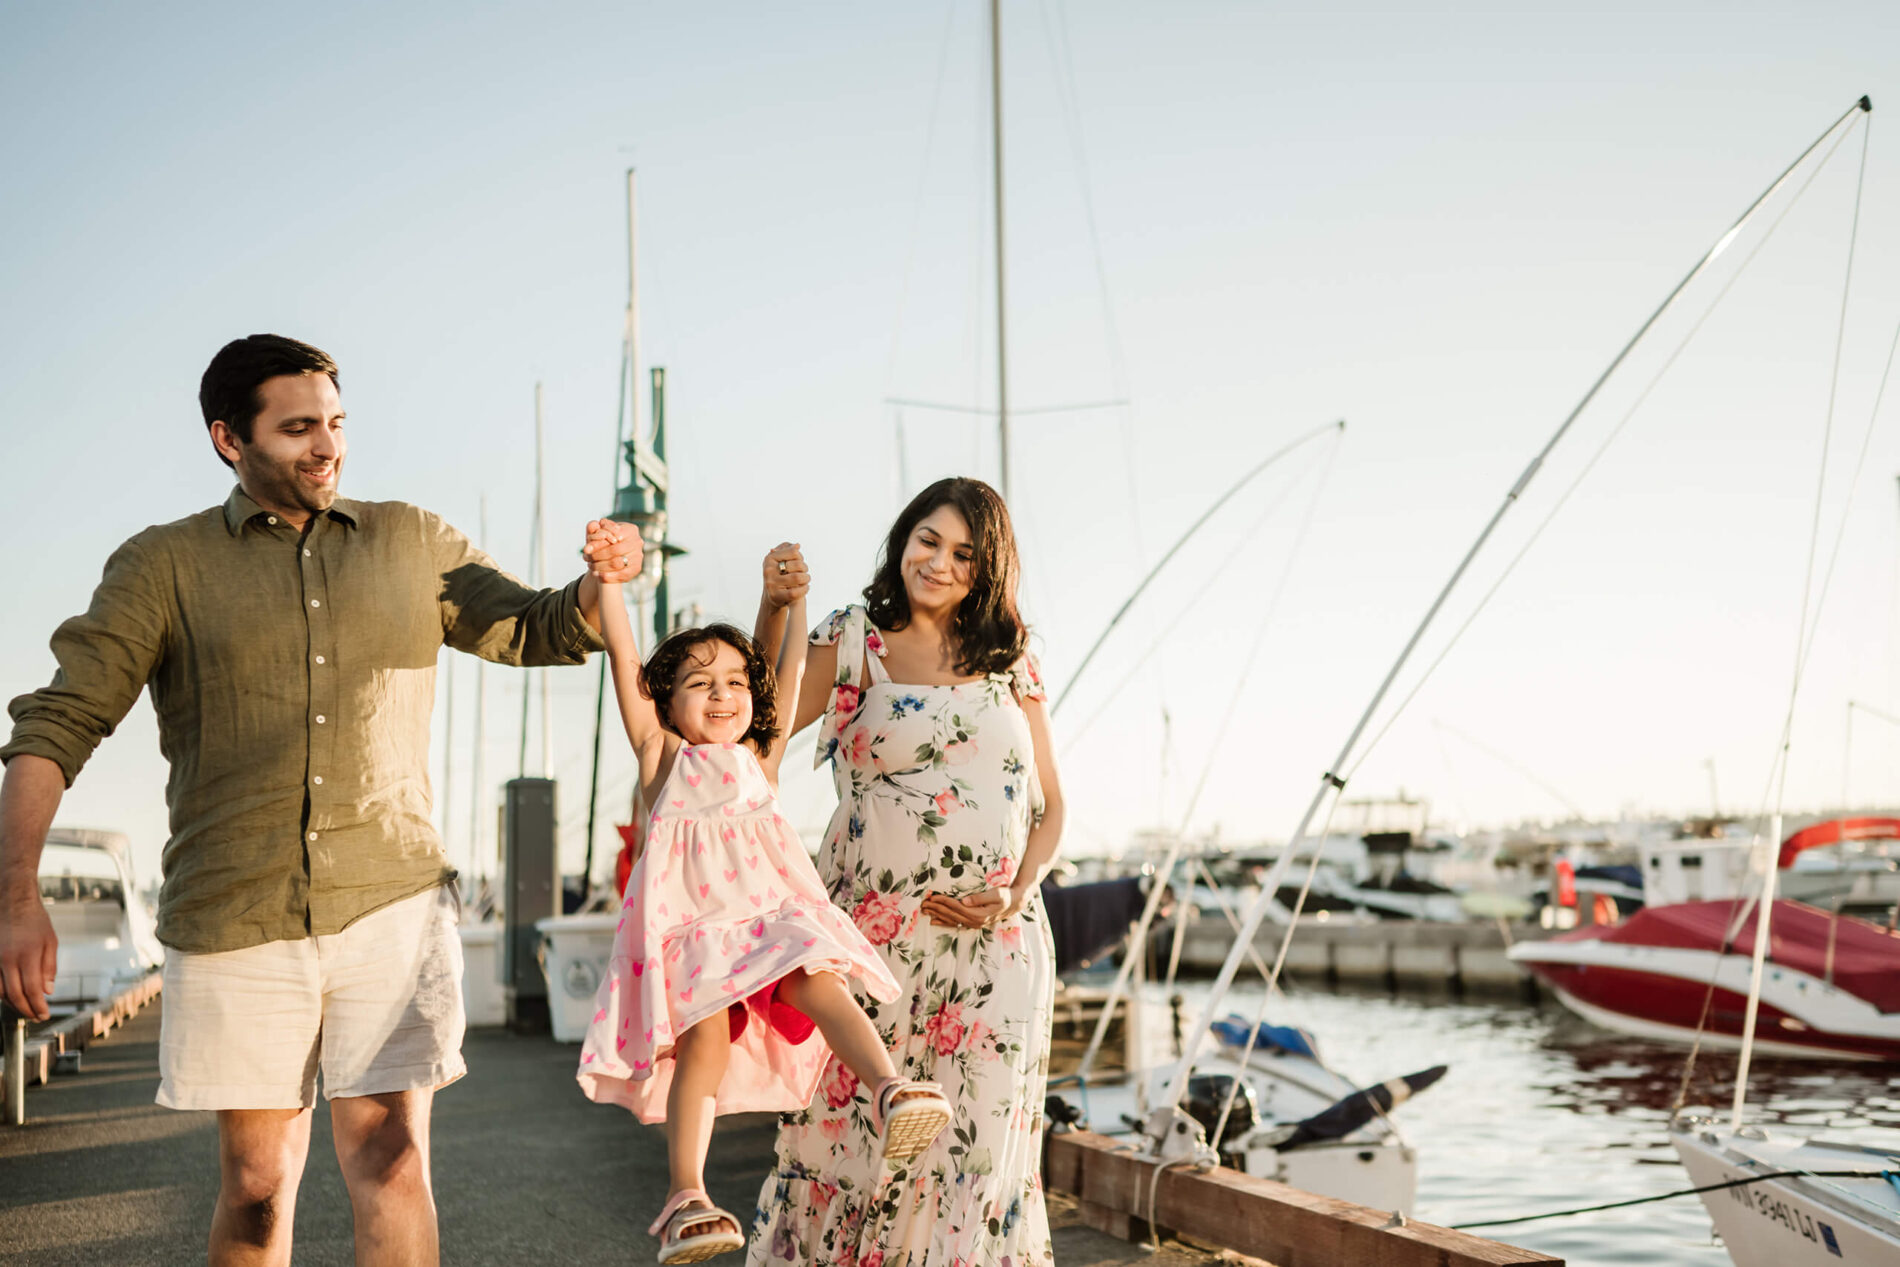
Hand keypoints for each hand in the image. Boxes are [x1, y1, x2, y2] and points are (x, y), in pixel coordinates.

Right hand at [0, 887, 57, 1020]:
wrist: (12, 901)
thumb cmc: (34, 920)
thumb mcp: (50, 941)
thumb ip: (49, 967)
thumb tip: (47, 992)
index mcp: (27, 955)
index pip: (32, 990)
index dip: (37, 1006)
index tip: (44, 1015)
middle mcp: (7, 959)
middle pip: (14, 995)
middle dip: (26, 1010)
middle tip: (36, 1017)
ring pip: (0, 991)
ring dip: (12, 1003)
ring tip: (25, 1008)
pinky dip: (0, 992)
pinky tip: (10, 995)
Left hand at [583, 519, 644, 584]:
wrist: (614, 556)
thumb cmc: (605, 541)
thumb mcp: (599, 532)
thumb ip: (594, 528)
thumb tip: (592, 526)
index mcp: (630, 529)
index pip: (613, 535)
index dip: (598, 542)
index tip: (585, 549)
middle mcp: (637, 541)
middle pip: (614, 550)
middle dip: (597, 555)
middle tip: (585, 558)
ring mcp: (638, 555)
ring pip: (617, 563)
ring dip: (600, 566)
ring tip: (590, 566)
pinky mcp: (637, 568)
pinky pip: (622, 574)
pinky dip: (608, 576)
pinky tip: (598, 575)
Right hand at [762, 543, 809, 609]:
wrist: (773, 596)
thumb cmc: (781, 575)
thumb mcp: (782, 560)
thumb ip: (789, 550)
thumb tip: (797, 545)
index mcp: (770, 558)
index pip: (794, 552)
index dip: (800, 557)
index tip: (799, 561)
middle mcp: (768, 570)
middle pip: (797, 565)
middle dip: (805, 568)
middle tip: (804, 572)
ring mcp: (771, 584)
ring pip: (797, 578)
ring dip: (806, 579)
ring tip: (805, 579)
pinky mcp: (775, 596)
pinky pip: (795, 592)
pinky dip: (804, 589)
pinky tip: (805, 587)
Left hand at [922, 885, 1007, 928]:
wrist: (1014, 903)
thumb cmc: (1005, 896)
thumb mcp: (997, 894)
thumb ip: (981, 897)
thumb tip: (965, 901)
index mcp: (979, 914)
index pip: (957, 907)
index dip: (944, 902)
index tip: (933, 896)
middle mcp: (974, 921)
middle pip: (951, 914)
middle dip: (936, 909)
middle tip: (923, 903)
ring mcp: (973, 923)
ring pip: (951, 920)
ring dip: (937, 915)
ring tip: (925, 910)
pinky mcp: (972, 922)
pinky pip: (954, 924)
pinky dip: (943, 922)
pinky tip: (934, 921)